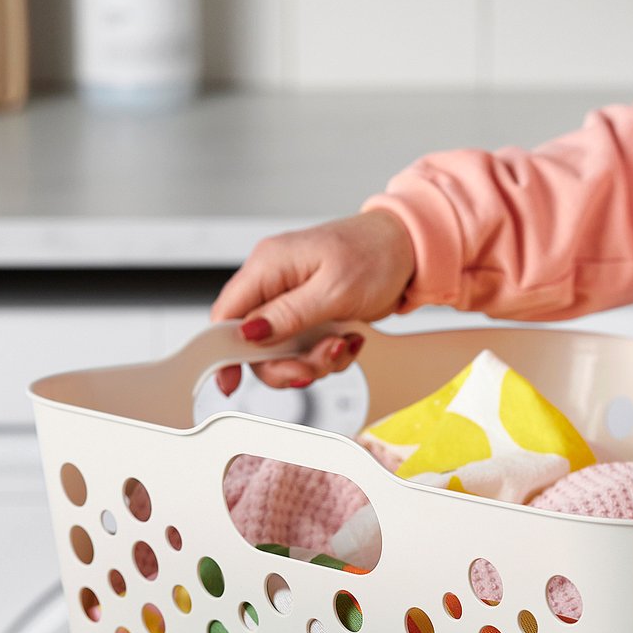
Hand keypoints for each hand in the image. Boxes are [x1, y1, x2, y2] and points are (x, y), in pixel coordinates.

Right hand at [209, 209, 415, 393]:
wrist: (409, 249)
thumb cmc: (375, 255)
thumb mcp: (334, 289)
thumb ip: (289, 314)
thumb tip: (249, 333)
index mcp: (269, 266)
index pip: (226, 315)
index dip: (223, 353)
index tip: (231, 383)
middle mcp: (274, 283)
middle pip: (254, 344)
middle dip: (287, 364)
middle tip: (318, 364)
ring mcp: (292, 300)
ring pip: (283, 352)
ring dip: (315, 361)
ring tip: (343, 346)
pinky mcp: (311, 314)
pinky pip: (307, 349)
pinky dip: (330, 354)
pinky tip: (349, 339)